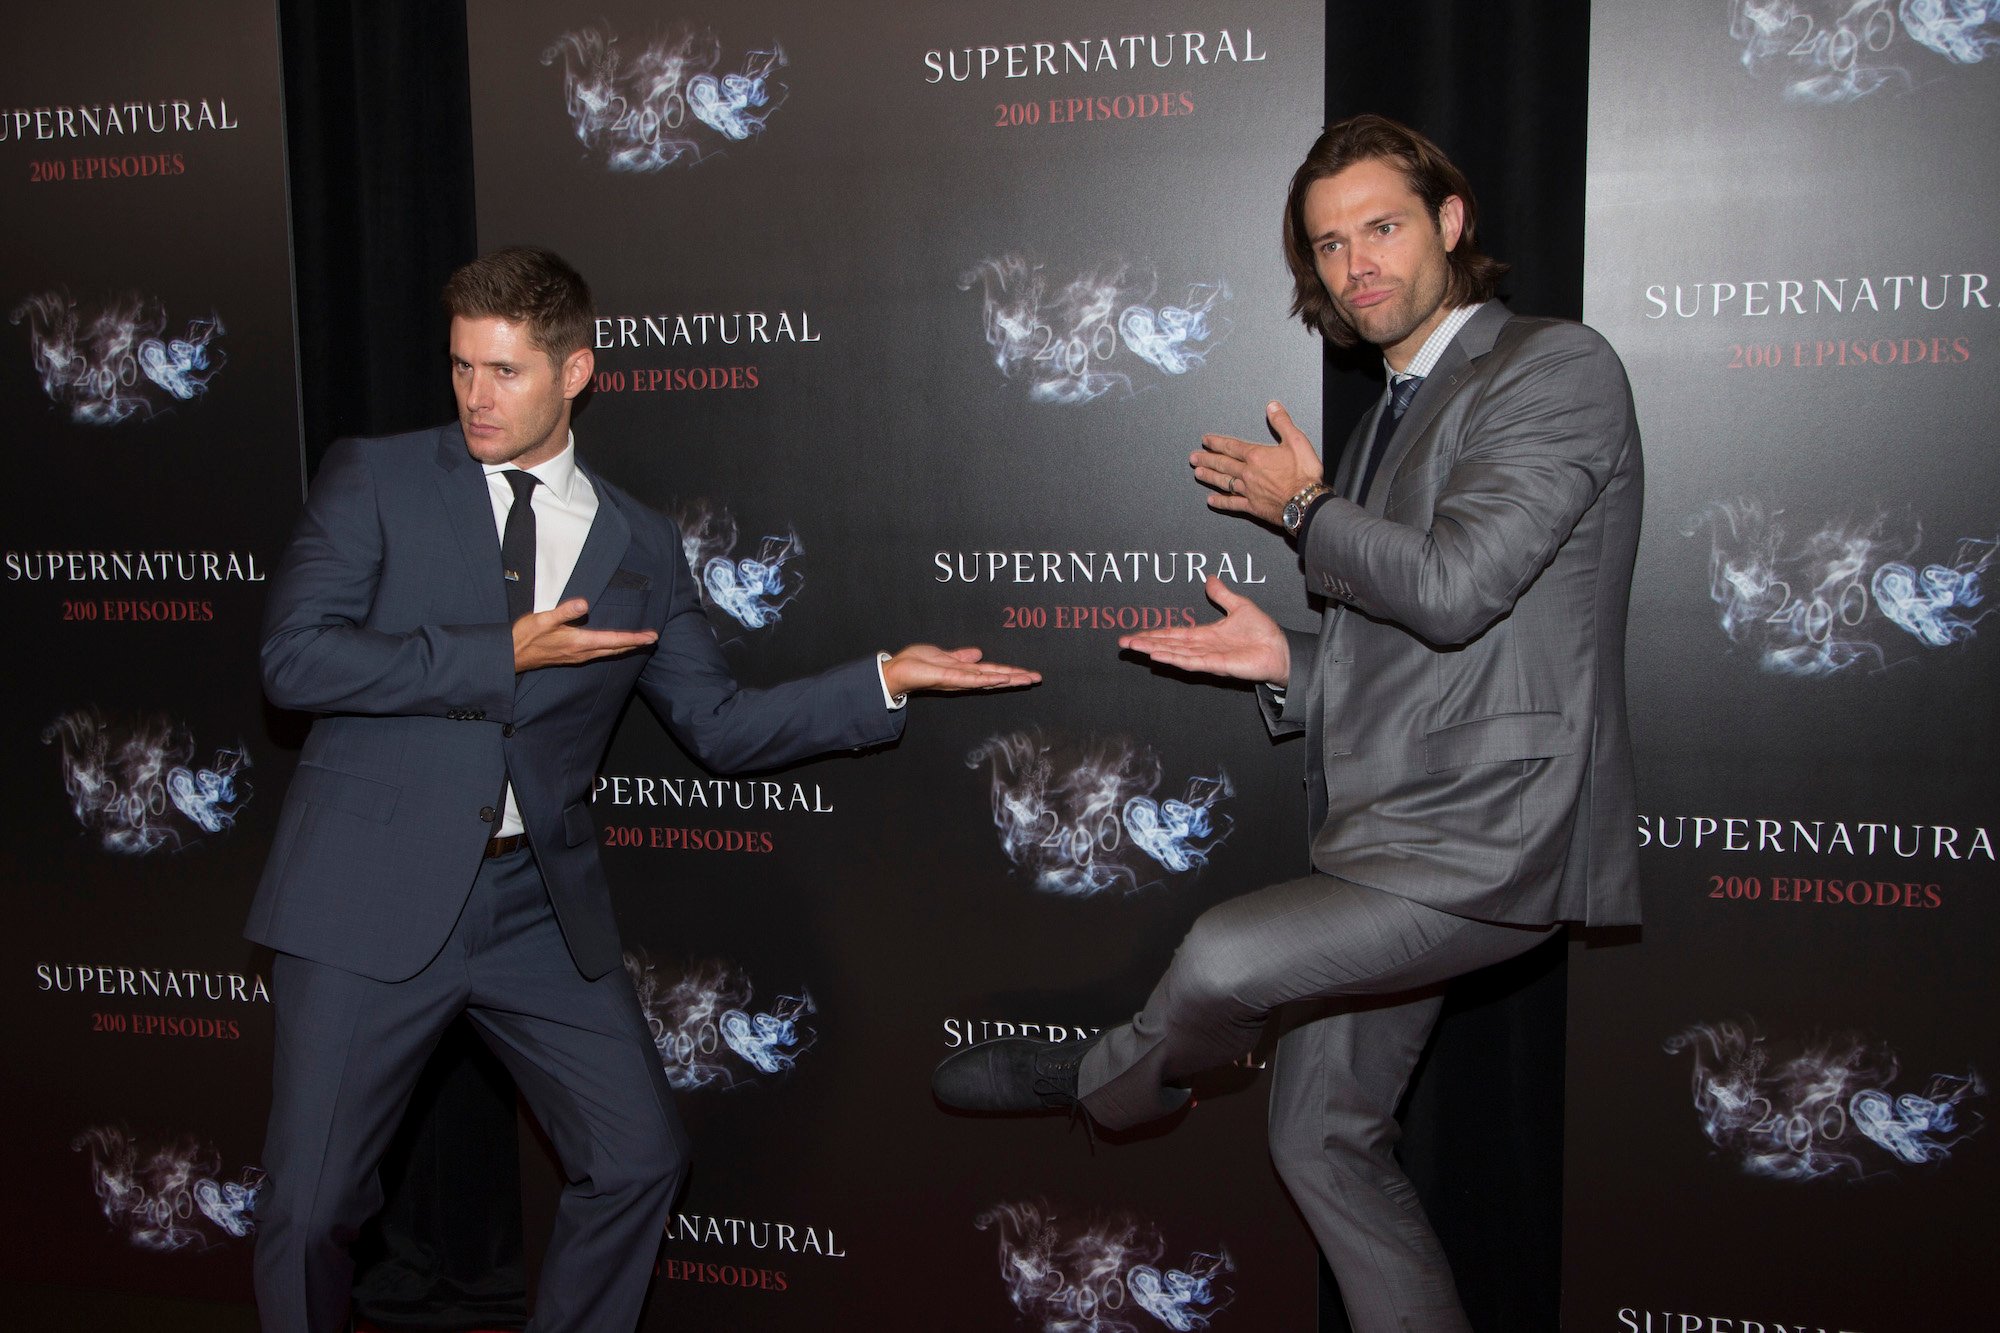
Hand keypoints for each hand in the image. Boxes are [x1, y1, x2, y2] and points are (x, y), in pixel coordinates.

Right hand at [513, 598, 658, 671]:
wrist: (511, 656)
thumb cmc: (525, 637)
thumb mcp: (543, 619)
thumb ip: (565, 611)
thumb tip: (584, 604)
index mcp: (579, 642)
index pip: (614, 640)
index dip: (634, 638)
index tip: (651, 636)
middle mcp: (582, 652)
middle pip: (615, 648)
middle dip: (635, 644)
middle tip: (652, 639)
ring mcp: (577, 657)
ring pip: (608, 652)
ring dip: (624, 647)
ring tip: (638, 642)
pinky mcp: (572, 657)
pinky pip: (598, 653)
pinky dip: (611, 649)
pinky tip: (613, 646)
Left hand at [881, 645, 1040, 697]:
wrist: (897, 670)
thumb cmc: (916, 664)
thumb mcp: (943, 656)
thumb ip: (961, 656)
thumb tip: (978, 653)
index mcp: (964, 672)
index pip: (992, 671)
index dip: (1010, 672)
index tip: (1028, 673)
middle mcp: (964, 678)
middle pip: (996, 677)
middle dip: (1017, 677)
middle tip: (1037, 678)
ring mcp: (958, 680)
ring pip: (989, 679)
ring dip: (1009, 679)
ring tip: (1027, 679)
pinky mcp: (950, 679)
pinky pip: (973, 679)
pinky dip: (988, 679)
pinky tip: (1002, 678)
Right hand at [1118, 577, 1288, 685]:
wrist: (1280, 649)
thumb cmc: (1263, 632)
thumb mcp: (1239, 606)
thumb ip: (1221, 594)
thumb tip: (1208, 577)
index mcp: (1204, 635)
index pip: (1173, 634)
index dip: (1154, 634)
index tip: (1135, 635)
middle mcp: (1202, 647)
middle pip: (1167, 645)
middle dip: (1145, 643)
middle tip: (1123, 643)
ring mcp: (1207, 658)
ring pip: (1174, 654)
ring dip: (1153, 650)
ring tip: (1134, 647)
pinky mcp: (1217, 665)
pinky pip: (1191, 662)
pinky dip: (1174, 659)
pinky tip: (1158, 656)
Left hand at [1192, 401, 1321, 526]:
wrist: (1307, 502)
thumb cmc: (1304, 474)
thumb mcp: (1297, 441)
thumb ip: (1282, 422)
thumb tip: (1272, 407)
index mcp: (1257, 456)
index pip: (1232, 446)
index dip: (1217, 443)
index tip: (1205, 441)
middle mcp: (1248, 473)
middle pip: (1223, 464)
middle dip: (1207, 459)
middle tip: (1193, 458)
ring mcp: (1249, 491)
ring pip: (1224, 482)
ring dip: (1210, 477)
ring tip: (1198, 473)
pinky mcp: (1253, 507)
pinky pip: (1232, 504)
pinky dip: (1221, 502)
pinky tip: (1211, 500)